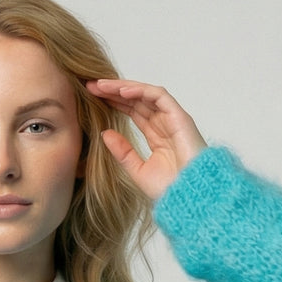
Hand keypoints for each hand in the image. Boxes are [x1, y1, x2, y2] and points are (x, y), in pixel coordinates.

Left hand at [85, 79, 206, 201]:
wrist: (190, 196)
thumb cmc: (171, 189)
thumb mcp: (138, 171)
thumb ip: (123, 152)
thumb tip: (105, 133)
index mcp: (156, 136)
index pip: (133, 111)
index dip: (113, 102)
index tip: (92, 98)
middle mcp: (165, 124)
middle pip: (136, 100)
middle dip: (113, 91)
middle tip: (91, 86)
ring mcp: (173, 119)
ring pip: (145, 94)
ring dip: (123, 87)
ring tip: (101, 85)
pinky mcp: (180, 117)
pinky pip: (158, 96)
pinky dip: (140, 91)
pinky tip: (121, 92)